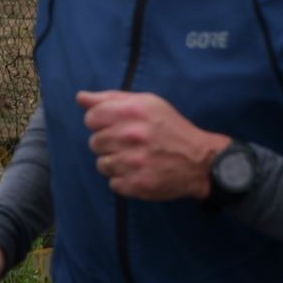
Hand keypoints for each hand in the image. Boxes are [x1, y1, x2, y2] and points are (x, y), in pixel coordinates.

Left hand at [79, 91, 230, 201]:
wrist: (201, 161)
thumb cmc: (172, 129)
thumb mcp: (148, 104)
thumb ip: (112, 99)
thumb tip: (81, 98)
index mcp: (132, 112)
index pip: (92, 118)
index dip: (102, 123)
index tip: (117, 127)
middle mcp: (131, 135)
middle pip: (95, 142)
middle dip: (110, 144)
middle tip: (132, 144)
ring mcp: (133, 162)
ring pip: (102, 164)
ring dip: (116, 163)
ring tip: (137, 159)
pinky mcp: (137, 184)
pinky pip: (113, 183)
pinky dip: (125, 180)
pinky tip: (141, 173)